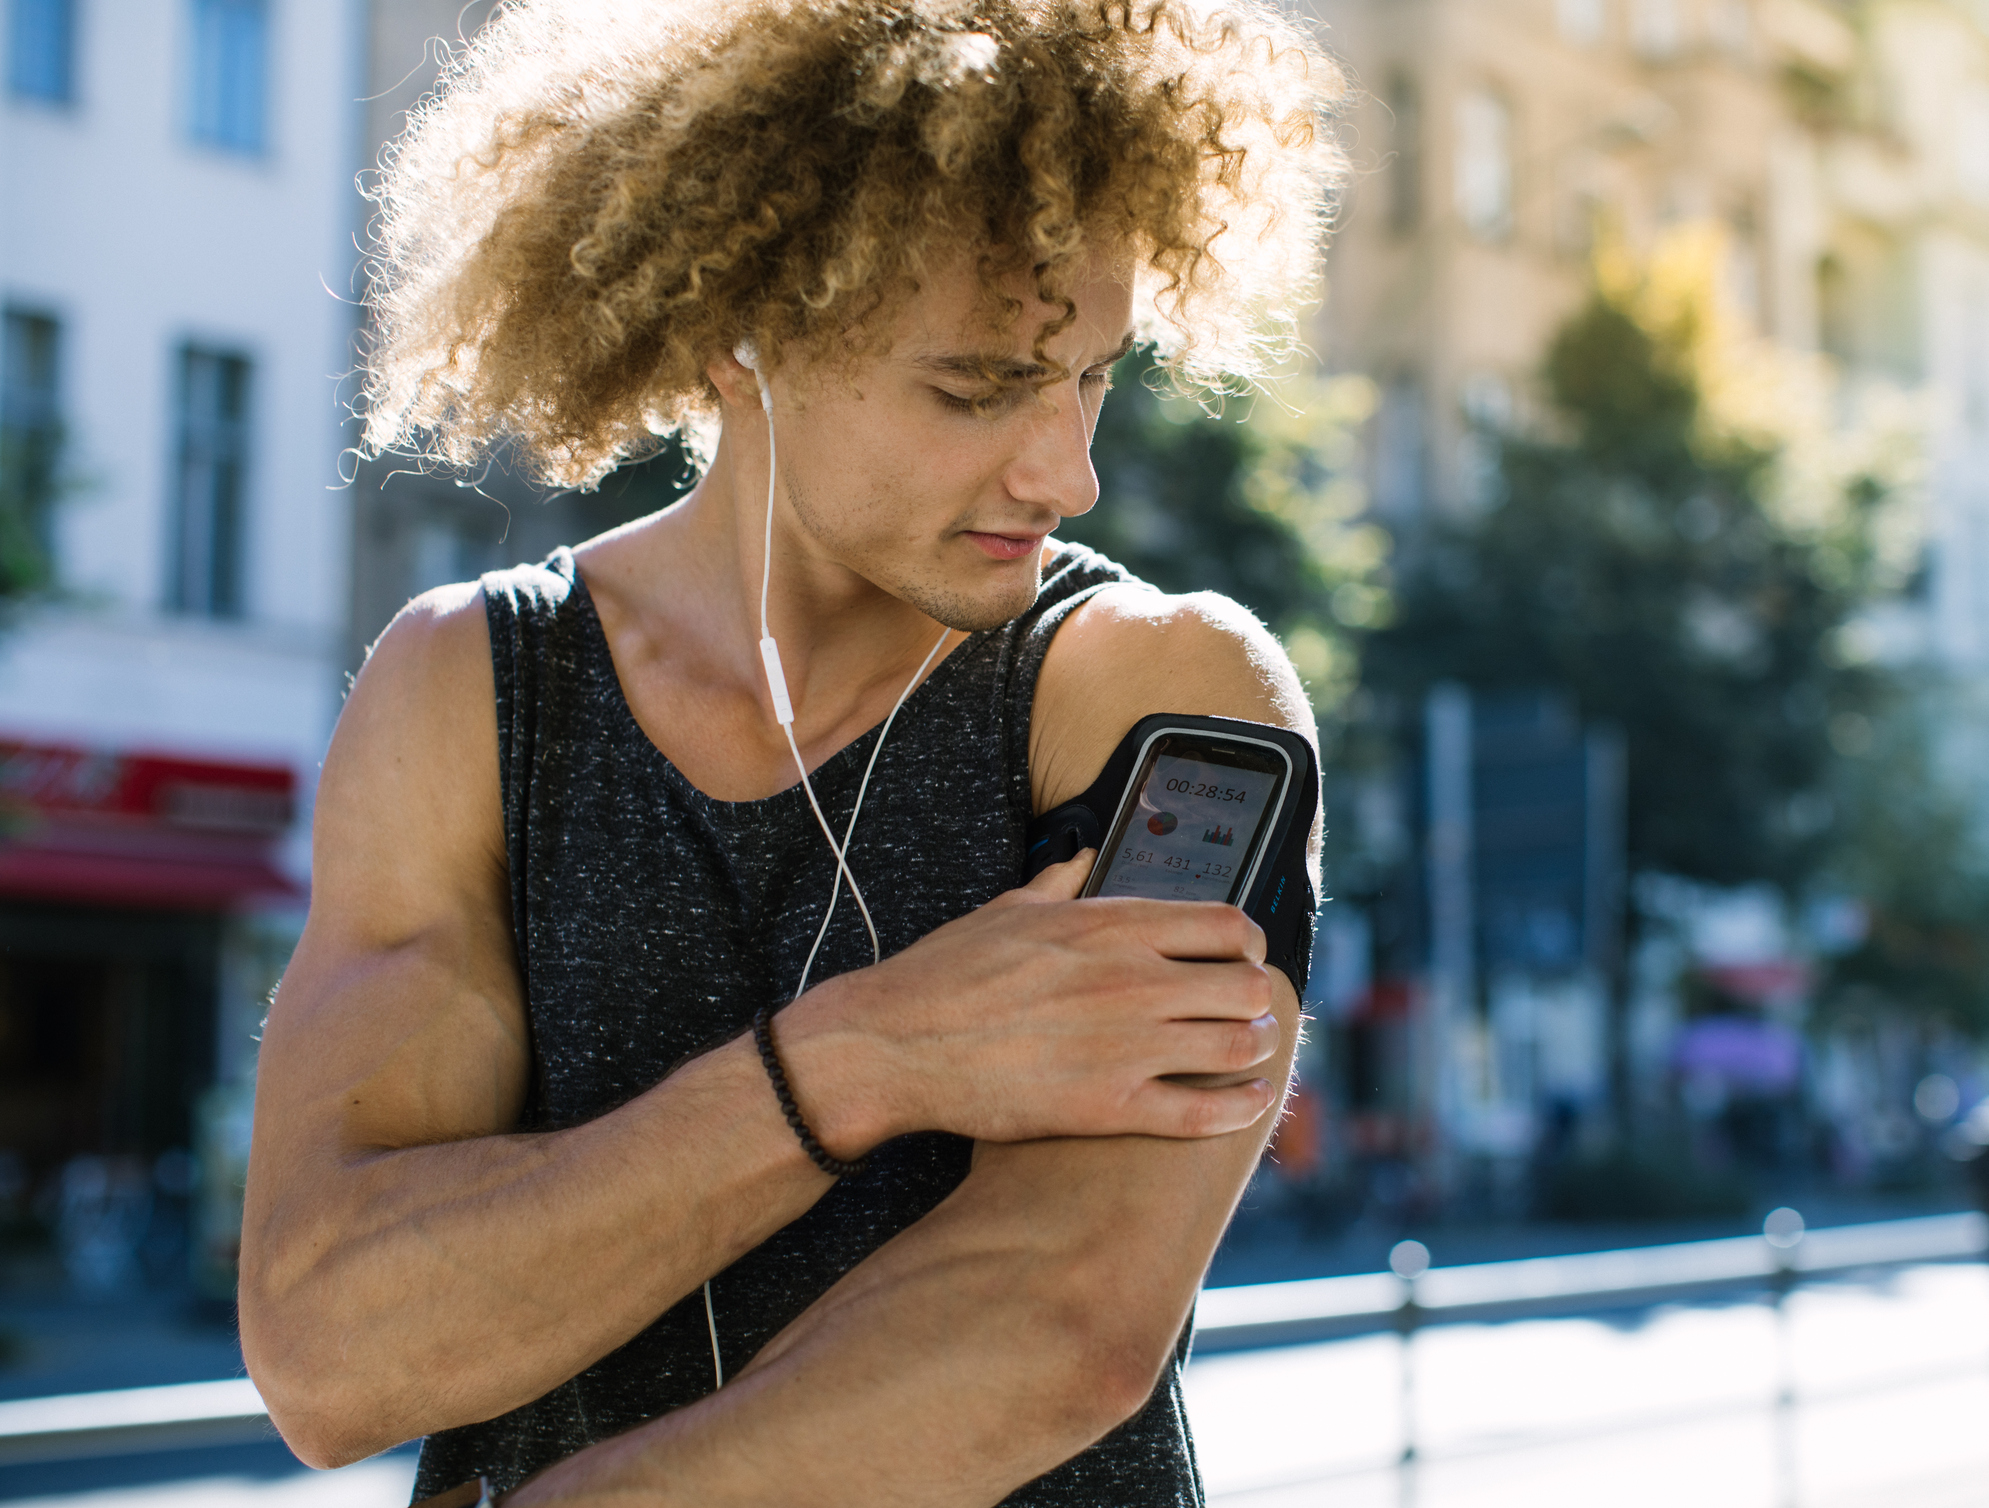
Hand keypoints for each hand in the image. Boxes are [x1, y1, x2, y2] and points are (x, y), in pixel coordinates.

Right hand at [778, 854, 1282, 1154]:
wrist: (895, 1044)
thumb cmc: (944, 975)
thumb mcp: (1007, 908)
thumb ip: (1060, 881)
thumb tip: (1084, 856)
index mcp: (1109, 926)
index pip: (1226, 924)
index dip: (1249, 944)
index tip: (1243, 958)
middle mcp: (1129, 980)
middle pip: (1246, 985)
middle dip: (1257, 1000)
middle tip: (1249, 1012)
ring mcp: (1124, 1044)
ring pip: (1238, 1045)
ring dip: (1255, 1050)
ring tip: (1249, 1054)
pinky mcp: (1108, 1106)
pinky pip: (1203, 1112)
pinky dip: (1239, 1108)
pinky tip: (1247, 1103)